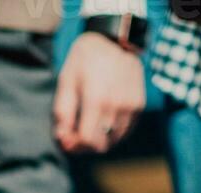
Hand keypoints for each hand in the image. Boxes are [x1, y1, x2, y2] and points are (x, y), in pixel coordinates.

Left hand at [53, 32, 145, 153]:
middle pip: (100, 144)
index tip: (66, 140)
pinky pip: (125, 131)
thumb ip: (62, 112)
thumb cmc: (85, 59)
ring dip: (99, 141)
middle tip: (74, 136)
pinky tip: (102, 123)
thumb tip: (62, 138)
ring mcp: (131, 106)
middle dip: (84, 145)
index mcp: (96, 98)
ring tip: (88, 128)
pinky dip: (113, 133)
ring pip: (114, 140)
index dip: (73, 145)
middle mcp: (117, 104)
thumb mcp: (66, 80)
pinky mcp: (139, 105)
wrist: (115, 39)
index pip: (86, 139)